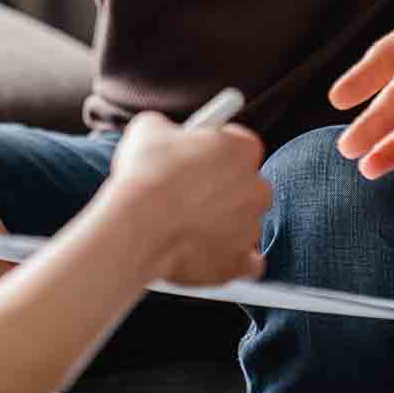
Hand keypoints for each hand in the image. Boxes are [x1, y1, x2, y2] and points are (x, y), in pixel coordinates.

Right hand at [102, 111, 267, 286]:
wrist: (138, 226)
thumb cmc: (146, 175)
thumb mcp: (150, 128)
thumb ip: (168, 130)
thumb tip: (164, 135)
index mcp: (242, 149)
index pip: (238, 143)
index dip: (215, 148)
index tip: (198, 154)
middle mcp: (256, 188)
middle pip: (245, 184)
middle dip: (222, 187)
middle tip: (189, 190)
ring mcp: (249, 228)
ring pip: (241, 222)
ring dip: (220, 222)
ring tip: (182, 223)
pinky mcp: (238, 263)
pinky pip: (247, 263)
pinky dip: (231, 259)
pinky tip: (208, 251)